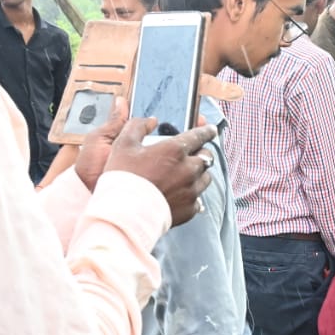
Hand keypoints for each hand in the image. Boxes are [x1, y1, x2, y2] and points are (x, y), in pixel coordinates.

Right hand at [103, 110, 216, 225]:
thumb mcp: (123, 144)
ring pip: (206, 178)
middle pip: (206, 157)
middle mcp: (189, 169)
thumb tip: (150, 120)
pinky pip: (199, 199)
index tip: (211, 130)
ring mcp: (192, 190)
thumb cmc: (123, 177)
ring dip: (200, 174)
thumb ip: (137, 126)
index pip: (199, 135)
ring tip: (189, 175)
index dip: (207, 131)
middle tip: (195, 153)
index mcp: (175, 150)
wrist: (125, 214)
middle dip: (202, 153)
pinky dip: (193, 195)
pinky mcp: (190, 208)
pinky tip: (183, 195)